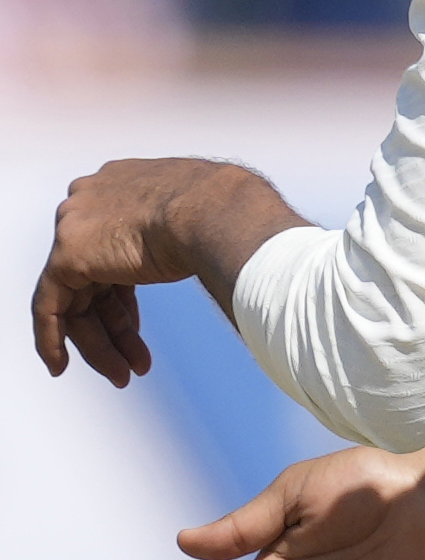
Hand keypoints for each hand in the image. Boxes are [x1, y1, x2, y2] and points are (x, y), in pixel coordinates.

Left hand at [33, 159, 274, 383]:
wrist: (219, 210)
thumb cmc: (231, 209)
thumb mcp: (208, 210)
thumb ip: (194, 226)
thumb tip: (241, 249)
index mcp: (121, 183)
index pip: (112, 249)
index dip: (125, 296)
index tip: (137, 327)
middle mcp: (89, 200)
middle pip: (95, 279)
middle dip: (117, 326)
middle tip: (136, 363)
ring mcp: (74, 226)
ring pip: (78, 299)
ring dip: (101, 343)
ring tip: (124, 375)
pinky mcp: (66, 256)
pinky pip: (48, 306)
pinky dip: (51, 339)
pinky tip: (59, 366)